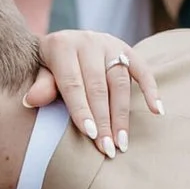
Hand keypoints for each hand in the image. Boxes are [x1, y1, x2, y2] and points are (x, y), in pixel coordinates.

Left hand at [27, 30, 161, 156]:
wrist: (63, 40)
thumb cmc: (49, 64)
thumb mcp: (39, 71)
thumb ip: (41, 85)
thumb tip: (31, 100)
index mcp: (62, 46)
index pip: (73, 84)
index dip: (82, 110)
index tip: (90, 135)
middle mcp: (88, 41)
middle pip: (99, 86)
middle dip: (104, 120)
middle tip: (108, 148)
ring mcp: (110, 44)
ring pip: (120, 82)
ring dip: (122, 115)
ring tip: (122, 141)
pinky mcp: (127, 49)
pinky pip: (143, 70)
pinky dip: (152, 90)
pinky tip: (157, 111)